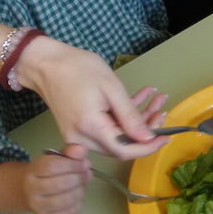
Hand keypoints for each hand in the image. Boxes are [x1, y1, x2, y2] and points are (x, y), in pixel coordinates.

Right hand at [15, 36, 168, 159]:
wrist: (45, 63)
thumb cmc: (79, 69)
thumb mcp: (111, 89)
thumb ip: (130, 117)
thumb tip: (147, 138)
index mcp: (91, 129)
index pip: (125, 150)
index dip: (148, 147)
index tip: (166, 137)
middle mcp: (82, 140)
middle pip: (121, 144)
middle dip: (146, 130)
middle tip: (162, 109)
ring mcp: (78, 135)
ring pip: (116, 136)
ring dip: (137, 120)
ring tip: (156, 98)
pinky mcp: (78, 128)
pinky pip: (105, 127)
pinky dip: (123, 115)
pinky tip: (141, 96)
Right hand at [24, 144, 91, 213]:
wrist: (27, 191)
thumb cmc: (46, 172)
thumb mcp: (55, 158)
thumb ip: (69, 152)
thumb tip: (81, 150)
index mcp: (32, 171)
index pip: (52, 167)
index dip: (72, 164)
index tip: (84, 163)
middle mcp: (30, 189)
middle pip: (58, 184)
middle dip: (78, 178)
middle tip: (87, 174)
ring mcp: (36, 206)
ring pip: (62, 201)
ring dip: (78, 192)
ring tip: (82, 185)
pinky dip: (77, 205)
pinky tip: (78, 197)